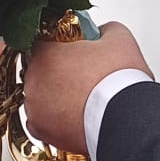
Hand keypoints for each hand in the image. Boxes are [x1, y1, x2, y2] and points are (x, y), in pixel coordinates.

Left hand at [23, 21, 150, 156]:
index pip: (44, 41)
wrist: (126, 122)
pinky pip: (41, 121)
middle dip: (58, 72)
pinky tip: (72, 115)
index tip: (75, 51)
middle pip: (40, 70)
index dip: (62, 45)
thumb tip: (101, 33)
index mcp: (46, 53)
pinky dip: (54, 119)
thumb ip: (104, 29)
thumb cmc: (119, 84)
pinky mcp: (42, 131)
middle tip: (82, 75)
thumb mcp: (119, 37)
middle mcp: (34, 80)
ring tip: (81, 99)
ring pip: (39, 96)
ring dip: (55, 96)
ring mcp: (35, 107)